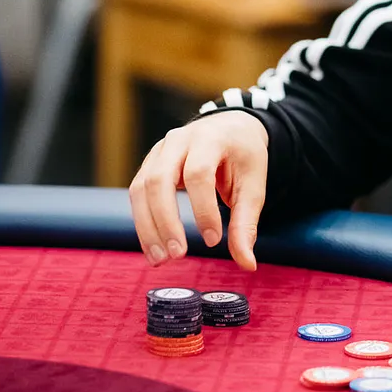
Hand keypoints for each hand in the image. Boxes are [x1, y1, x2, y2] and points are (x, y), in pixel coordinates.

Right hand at [128, 111, 269, 270]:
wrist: (229, 128)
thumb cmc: (243, 155)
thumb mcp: (254, 184)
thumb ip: (246, 223)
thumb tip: (247, 263)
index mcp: (211, 138)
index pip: (199, 174)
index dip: (203, 209)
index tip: (214, 240)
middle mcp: (179, 140)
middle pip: (159, 180)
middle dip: (165, 221)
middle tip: (177, 254)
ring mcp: (159, 151)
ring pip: (141, 188)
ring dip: (147, 227)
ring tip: (160, 259)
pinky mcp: (149, 164)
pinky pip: (137, 193)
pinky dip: (142, 222)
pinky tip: (153, 246)